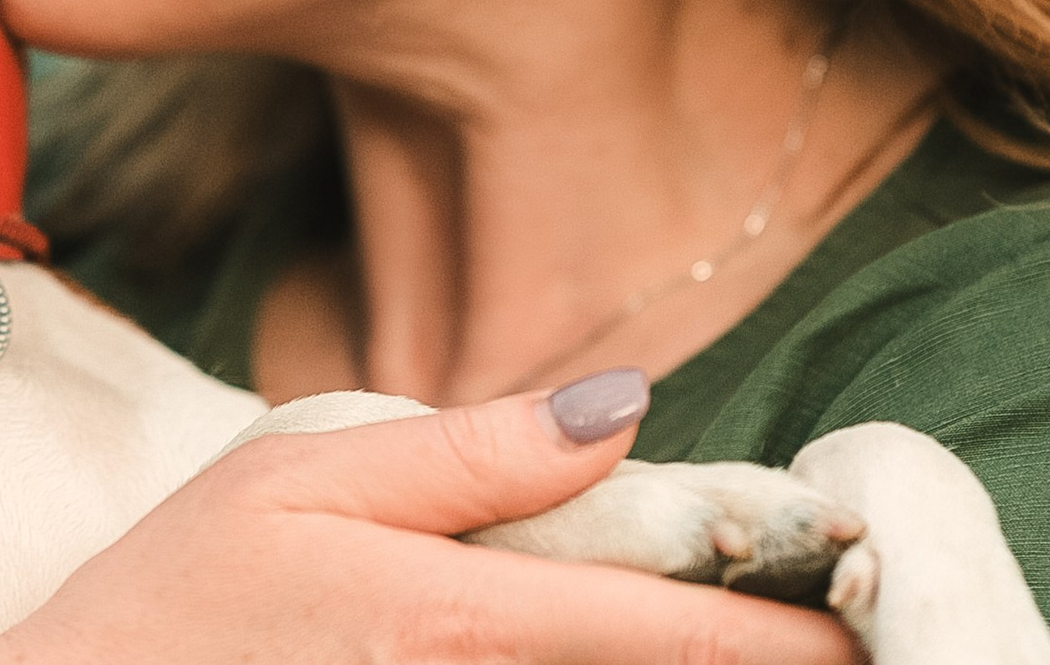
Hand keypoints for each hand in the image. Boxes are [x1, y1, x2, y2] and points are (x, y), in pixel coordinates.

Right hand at [0, 386, 859, 664]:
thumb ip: (472, 455)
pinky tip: (629, 655)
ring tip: (750, 640)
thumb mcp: (305, 478)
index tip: (869, 610)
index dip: (790, 631)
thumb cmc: (180, 598)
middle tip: (835, 630)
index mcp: (453, 621)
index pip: (672, 633)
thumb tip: (625, 409)